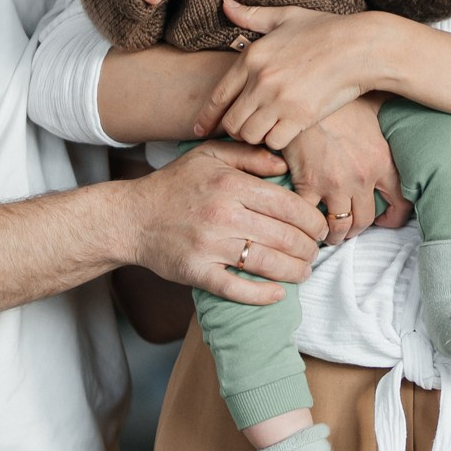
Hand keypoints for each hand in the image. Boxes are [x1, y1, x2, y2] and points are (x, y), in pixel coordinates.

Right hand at [124, 139, 325, 305]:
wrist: (130, 217)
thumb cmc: (174, 185)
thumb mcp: (209, 155)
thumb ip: (249, 156)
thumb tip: (285, 163)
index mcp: (230, 184)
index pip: (288, 204)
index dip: (312, 219)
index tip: (320, 228)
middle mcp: (223, 214)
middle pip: (284, 236)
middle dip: (309, 248)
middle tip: (315, 252)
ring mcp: (209, 245)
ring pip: (267, 263)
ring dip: (294, 271)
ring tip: (304, 271)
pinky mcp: (196, 272)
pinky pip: (236, 288)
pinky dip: (262, 294)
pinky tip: (278, 294)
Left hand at [206, 1, 397, 150]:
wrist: (362, 47)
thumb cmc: (327, 30)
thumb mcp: (287, 16)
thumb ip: (253, 15)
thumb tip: (225, 4)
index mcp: (252, 57)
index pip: (218, 96)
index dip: (206, 117)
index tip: (200, 130)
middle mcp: (260, 80)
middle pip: (231, 122)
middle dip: (237, 128)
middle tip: (250, 127)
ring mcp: (279, 100)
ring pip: (250, 135)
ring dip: (258, 136)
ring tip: (269, 130)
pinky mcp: (300, 116)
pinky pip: (274, 141)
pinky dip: (278, 141)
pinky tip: (287, 132)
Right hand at [283, 97, 411, 245]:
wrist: (305, 92)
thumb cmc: (338, 98)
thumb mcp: (374, 105)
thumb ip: (388, 115)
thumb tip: (403, 101)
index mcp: (381, 160)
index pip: (401, 201)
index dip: (395, 217)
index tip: (386, 220)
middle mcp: (362, 177)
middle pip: (365, 219)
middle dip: (359, 228)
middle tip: (351, 227)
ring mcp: (334, 184)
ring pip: (340, 226)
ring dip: (335, 233)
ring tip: (329, 232)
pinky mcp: (306, 184)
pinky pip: (309, 216)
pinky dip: (307, 222)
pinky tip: (305, 220)